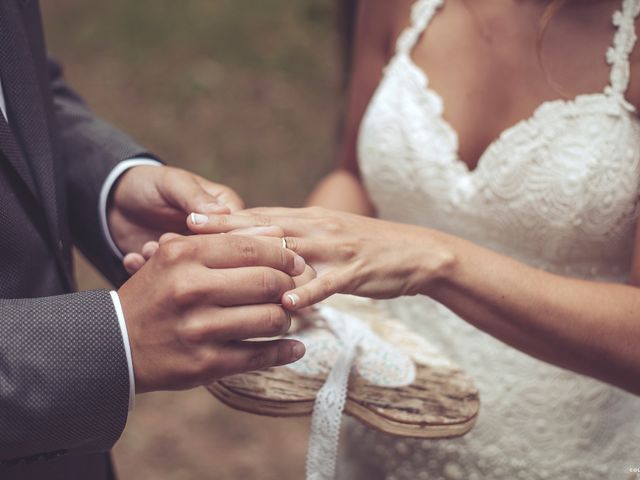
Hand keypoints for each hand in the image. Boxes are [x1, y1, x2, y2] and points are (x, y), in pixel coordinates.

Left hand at [108, 165, 243, 271]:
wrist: (117, 202)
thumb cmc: (151, 184)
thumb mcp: (173, 183)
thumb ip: (195, 197)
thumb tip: (223, 212)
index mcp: (230, 212)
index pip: (239, 233)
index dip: (217, 237)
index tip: (188, 229)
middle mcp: (217, 239)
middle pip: (219, 257)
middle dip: (189, 252)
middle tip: (163, 239)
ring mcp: (196, 258)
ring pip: (193, 273)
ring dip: (167, 263)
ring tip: (147, 247)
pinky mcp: (174, 272)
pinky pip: (168, 282)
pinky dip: (148, 272)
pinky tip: (133, 258)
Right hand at [117, 233, 306, 392]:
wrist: (114, 343)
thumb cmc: (156, 293)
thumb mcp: (177, 256)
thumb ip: (226, 241)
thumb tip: (277, 232)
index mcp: (185, 255)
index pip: (253, 249)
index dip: (284, 255)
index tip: (297, 263)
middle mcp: (191, 290)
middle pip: (269, 282)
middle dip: (289, 287)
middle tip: (292, 291)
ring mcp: (199, 330)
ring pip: (270, 319)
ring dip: (285, 319)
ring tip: (282, 317)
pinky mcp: (205, 364)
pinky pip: (260, 356)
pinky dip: (285, 352)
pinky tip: (294, 348)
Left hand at [185, 207, 455, 309]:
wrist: (416, 252)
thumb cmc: (366, 249)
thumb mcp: (326, 238)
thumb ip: (294, 240)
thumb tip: (260, 245)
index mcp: (306, 219)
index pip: (256, 216)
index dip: (220, 218)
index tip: (183, 219)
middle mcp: (315, 227)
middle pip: (262, 225)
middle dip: (222, 229)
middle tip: (183, 231)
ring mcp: (335, 248)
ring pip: (290, 249)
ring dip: (254, 255)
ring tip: (221, 262)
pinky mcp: (355, 270)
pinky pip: (328, 282)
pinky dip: (308, 291)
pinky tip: (286, 303)